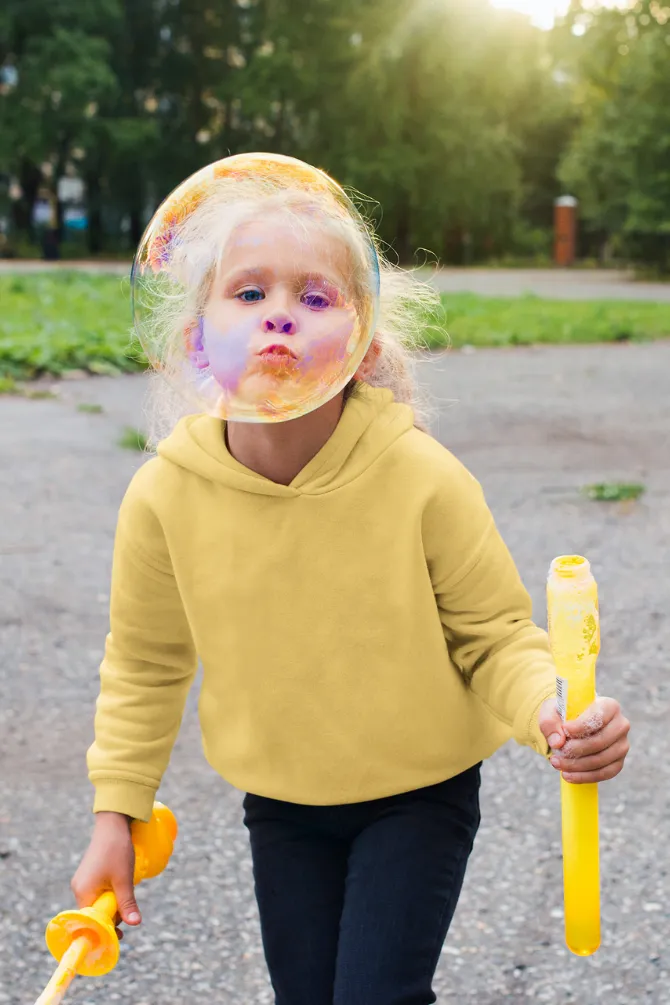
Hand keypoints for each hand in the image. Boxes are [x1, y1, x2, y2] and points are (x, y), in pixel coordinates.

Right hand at [71, 812, 140, 939]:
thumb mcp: (124, 879)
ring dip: (113, 904)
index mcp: (83, 892)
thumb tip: (135, 924)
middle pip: (95, 913)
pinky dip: (111, 894)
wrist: (113, 824)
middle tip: (129, 913)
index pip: (91, 921)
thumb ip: (127, 903)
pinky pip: (99, 893)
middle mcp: (79, 889)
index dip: (106, 930)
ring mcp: (83, 882)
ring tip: (126, 891)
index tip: (121, 935)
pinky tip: (121, 885)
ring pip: (99, 903)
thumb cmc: (117, 850)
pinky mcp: (89, 876)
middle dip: (112, 916)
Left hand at [539, 696, 629, 783]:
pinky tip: (568, 775)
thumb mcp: (551, 711)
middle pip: (600, 741)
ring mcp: (621, 745)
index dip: (582, 726)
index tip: (565, 730)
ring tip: (556, 763)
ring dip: (577, 765)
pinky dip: (585, 776)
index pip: (599, 717)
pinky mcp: (618, 762)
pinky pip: (605, 773)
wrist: (571, 725)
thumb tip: (557, 742)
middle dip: (576, 749)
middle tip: (557, 753)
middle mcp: (620, 725)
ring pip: (602, 759)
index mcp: (609, 706)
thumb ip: (550, 723)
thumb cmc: (564, 715)